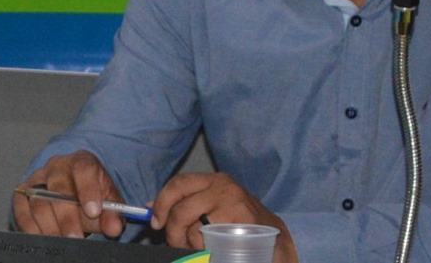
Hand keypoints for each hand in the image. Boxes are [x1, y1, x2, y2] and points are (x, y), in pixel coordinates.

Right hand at [12, 151, 126, 239]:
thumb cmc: (92, 196)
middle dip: (67, 216)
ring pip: (38, 202)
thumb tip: (113, 227)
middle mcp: (56, 167)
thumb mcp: (108, 202)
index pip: (84, 169)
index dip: (88, 190)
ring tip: (63, 241)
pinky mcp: (22, 194)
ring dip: (50, 226)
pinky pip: (22, 211)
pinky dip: (32, 228)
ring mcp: (37, 179)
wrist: (73, 193)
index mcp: (81, 162)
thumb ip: (113, 214)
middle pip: (58, 188)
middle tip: (75, 237)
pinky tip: (45, 238)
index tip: (93, 211)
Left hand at [150, 172, 294, 258]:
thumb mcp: (214, 208)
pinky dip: (203, 249)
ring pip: (193, 228)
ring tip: (197, 250)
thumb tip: (153, 207)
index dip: (162, 203)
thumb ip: (186, 204)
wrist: (278, 240)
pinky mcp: (241, 221)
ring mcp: (233, 203)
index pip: (178, 184)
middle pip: (181, 209)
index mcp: (214, 180)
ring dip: (188, 245)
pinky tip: (212, 251)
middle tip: (176, 245)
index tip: (156, 223)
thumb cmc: (241, 225)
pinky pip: (208, 239)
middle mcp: (223, 186)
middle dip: (173, 232)